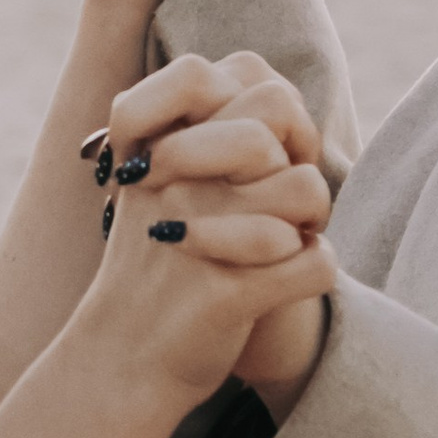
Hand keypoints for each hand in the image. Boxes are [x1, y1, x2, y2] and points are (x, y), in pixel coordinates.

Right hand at [97, 50, 333, 409]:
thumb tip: (279, 94)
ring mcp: (197, 236)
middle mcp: (174, 182)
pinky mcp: (225, 296)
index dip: (279, 112)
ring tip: (285, 242)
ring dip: (311, 219)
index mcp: (158, 147)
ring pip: (307, 188)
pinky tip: (288, 280)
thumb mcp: (152, 189)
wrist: (119, 362)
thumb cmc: (151, 268)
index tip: (270, 155)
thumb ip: (200, 133)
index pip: (246, 74)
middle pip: (278, 117)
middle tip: (286, 199)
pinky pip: (317, 261)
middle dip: (299, 154)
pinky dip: (315, 272)